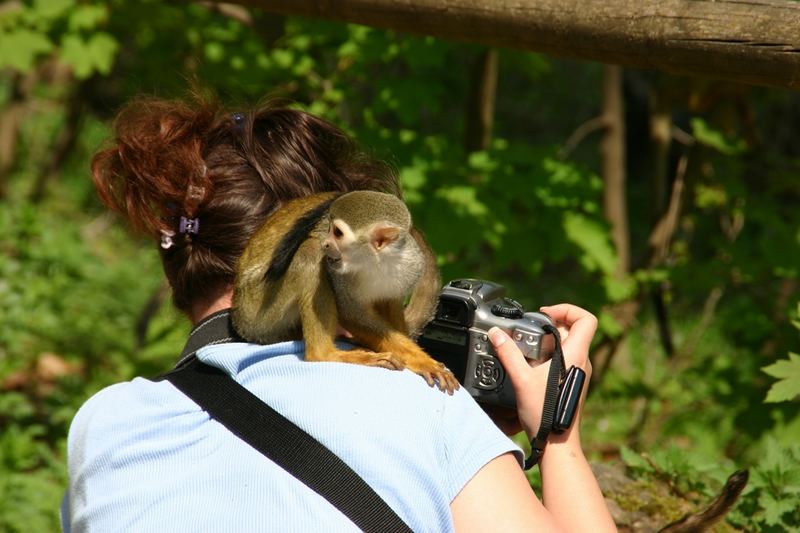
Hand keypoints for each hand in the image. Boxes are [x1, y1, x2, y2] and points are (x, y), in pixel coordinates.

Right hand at [488, 303, 595, 440]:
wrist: (558, 443)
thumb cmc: (546, 414)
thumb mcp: (521, 379)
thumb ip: (508, 353)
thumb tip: (496, 333)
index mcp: (576, 355)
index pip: (586, 319)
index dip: (568, 310)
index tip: (546, 314)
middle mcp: (582, 361)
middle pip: (573, 330)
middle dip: (550, 326)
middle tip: (530, 332)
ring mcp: (579, 372)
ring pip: (569, 345)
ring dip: (549, 342)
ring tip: (528, 349)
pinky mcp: (573, 381)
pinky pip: (565, 358)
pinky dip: (550, 355)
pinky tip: (531, 366)